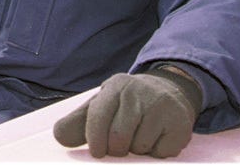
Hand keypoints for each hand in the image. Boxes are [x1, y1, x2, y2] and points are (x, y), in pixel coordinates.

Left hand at [53, 68, 202, 158]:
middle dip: (116, 149)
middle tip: (121, 145)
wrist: (170, 91)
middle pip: (118, 137)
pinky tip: (157, 137)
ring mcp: (161, 106)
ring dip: (137, 151)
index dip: (95, 140)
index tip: (97, 152)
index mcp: (116, 86)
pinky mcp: (180, 123)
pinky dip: (156, 153)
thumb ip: (79, 122)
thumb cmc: (128, 104)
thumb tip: (59, 136)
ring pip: (139, 147)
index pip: (98, 116)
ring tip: (139, 136)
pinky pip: (161, 152)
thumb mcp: (102, 105)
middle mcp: (139, 91)